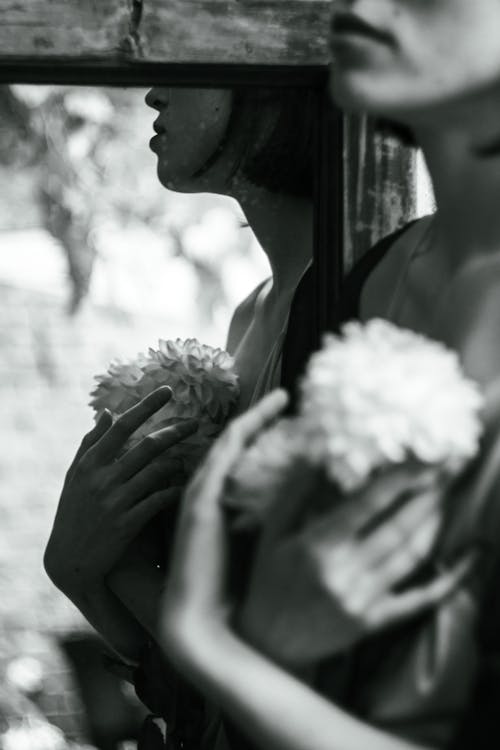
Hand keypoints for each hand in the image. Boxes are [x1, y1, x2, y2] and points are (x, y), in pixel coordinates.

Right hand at [44, 386, 197, 597]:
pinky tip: (182, 486)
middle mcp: (102, 478)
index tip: (168, 391)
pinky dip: (173, 490)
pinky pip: (158, 501)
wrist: (70, 562)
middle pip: (147, 446)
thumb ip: (91, 443)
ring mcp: (115, 501)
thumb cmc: (73, 513)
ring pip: (156, 472)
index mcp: (89, 463)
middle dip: (175, 431)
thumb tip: (108, 412)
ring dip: (176, 462)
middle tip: (195, 423)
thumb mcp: (74, 477)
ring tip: (186, 459)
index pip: (123, 425)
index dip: (147, 405)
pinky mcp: (127, 524)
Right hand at [161, 390, 288, 651]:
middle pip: (234, 443)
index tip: (289, 416)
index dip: (260, 432)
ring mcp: (200, 493)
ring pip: (230, 442)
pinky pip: (226, 452)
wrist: (200, 624)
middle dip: (258, 418)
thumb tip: (309, 506)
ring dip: (255, 418)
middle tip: (285, 397)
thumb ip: (266, 521)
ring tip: (281, 398)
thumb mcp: (255, 548)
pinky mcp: (201, 499)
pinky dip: (247, 429)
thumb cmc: (231, 594)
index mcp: (217, 504)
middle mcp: (206, 492)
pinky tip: (270, 413)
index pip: (239, 457)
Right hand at [238, 463, 473, 667]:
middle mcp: (345, 573)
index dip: (400, 479)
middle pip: (398, 528)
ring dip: (434, 523)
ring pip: (411, 556)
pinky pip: (418, 600)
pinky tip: (469, 560)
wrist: (267, 644)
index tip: (423, 458)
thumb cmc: (267, 582)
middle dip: (428, 494)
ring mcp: (363, 600)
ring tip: (448, 495)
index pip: (367, 505)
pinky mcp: (375, 622)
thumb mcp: (272, 534)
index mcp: (317, 547)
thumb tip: (317, 454)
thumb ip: (295, 493)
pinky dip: (447, 580)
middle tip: (449, 466)